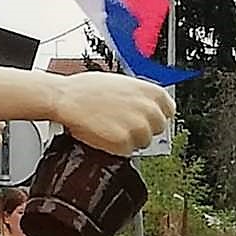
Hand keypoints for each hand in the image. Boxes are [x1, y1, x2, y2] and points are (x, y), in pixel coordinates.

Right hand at [53, 73, 174, 155]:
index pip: (169, 111)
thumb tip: (149, 108)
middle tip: (123, 123)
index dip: (155, 116)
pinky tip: (105, 134)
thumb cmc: (88, 89)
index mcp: (154, 93)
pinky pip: (128, 151)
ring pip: (144, 142)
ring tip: (111, 127)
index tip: (148, 118)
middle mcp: (150, 110)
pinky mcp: (125, 142)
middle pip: (158, 129)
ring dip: (130, 139)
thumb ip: (141, 97)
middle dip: (143, 128)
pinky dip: (117, 147)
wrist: (66, 98)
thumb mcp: (124, 84)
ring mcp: (139, 128)